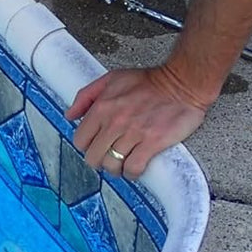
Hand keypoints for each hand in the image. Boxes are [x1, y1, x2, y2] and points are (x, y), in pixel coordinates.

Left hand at [65, 66, 208, 179]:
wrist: (182, 84)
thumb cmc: (149, 81)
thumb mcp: (112, 79)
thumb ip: (86, 95)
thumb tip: (70, 115)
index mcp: (102, 107)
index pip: (80, 140)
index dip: (86, 146)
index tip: (96, 145)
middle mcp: (115, 122)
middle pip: (93, 157)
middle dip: (99, 160)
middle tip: (108, 156)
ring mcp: (133, 133)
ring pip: (111, 165)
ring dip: (115, 168)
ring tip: (122, 163)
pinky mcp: (152, 143)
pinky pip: (133, 168)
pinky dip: (132, 173)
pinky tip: (135, 168)